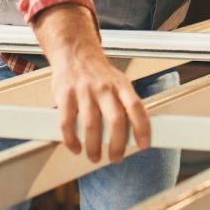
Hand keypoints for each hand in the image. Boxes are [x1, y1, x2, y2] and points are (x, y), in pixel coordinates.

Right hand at [33, 4, 149, 163]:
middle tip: (116, 157)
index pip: (137, 107)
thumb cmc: (98, 73)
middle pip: (116, 120)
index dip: (143, 127)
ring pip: (92, 125)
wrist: (75, 52)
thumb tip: (136, 134)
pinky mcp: (65, 95)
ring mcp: (84, 91)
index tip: (144, 144)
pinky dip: (71, 140)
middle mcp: (104, 87)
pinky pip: (67, 123)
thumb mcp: (118, 82)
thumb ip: (125, 105)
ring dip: (94, 147)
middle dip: (117, 145)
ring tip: (95, 156)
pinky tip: (76, 146)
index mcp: (121, 84)